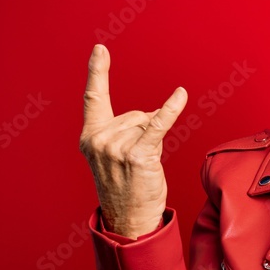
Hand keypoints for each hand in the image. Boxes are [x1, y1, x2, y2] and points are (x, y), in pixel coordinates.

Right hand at [79, 44, 187, 238]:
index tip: (100, 49)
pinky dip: (171, 110)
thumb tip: (151, 115)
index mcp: (89, 136)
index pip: (94, 98)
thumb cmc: (125, 187)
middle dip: (144, 133)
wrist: (128, 219)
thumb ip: (124, 130)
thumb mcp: (114, 155)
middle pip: (136, 115)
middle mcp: (99, 140)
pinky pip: (158, 125)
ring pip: (148, 123)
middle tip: (135, 163)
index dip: (98, 71)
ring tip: (142, 167)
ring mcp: (116, 148)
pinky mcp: (138, 155)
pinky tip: (180, 95)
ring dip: (153, 142)